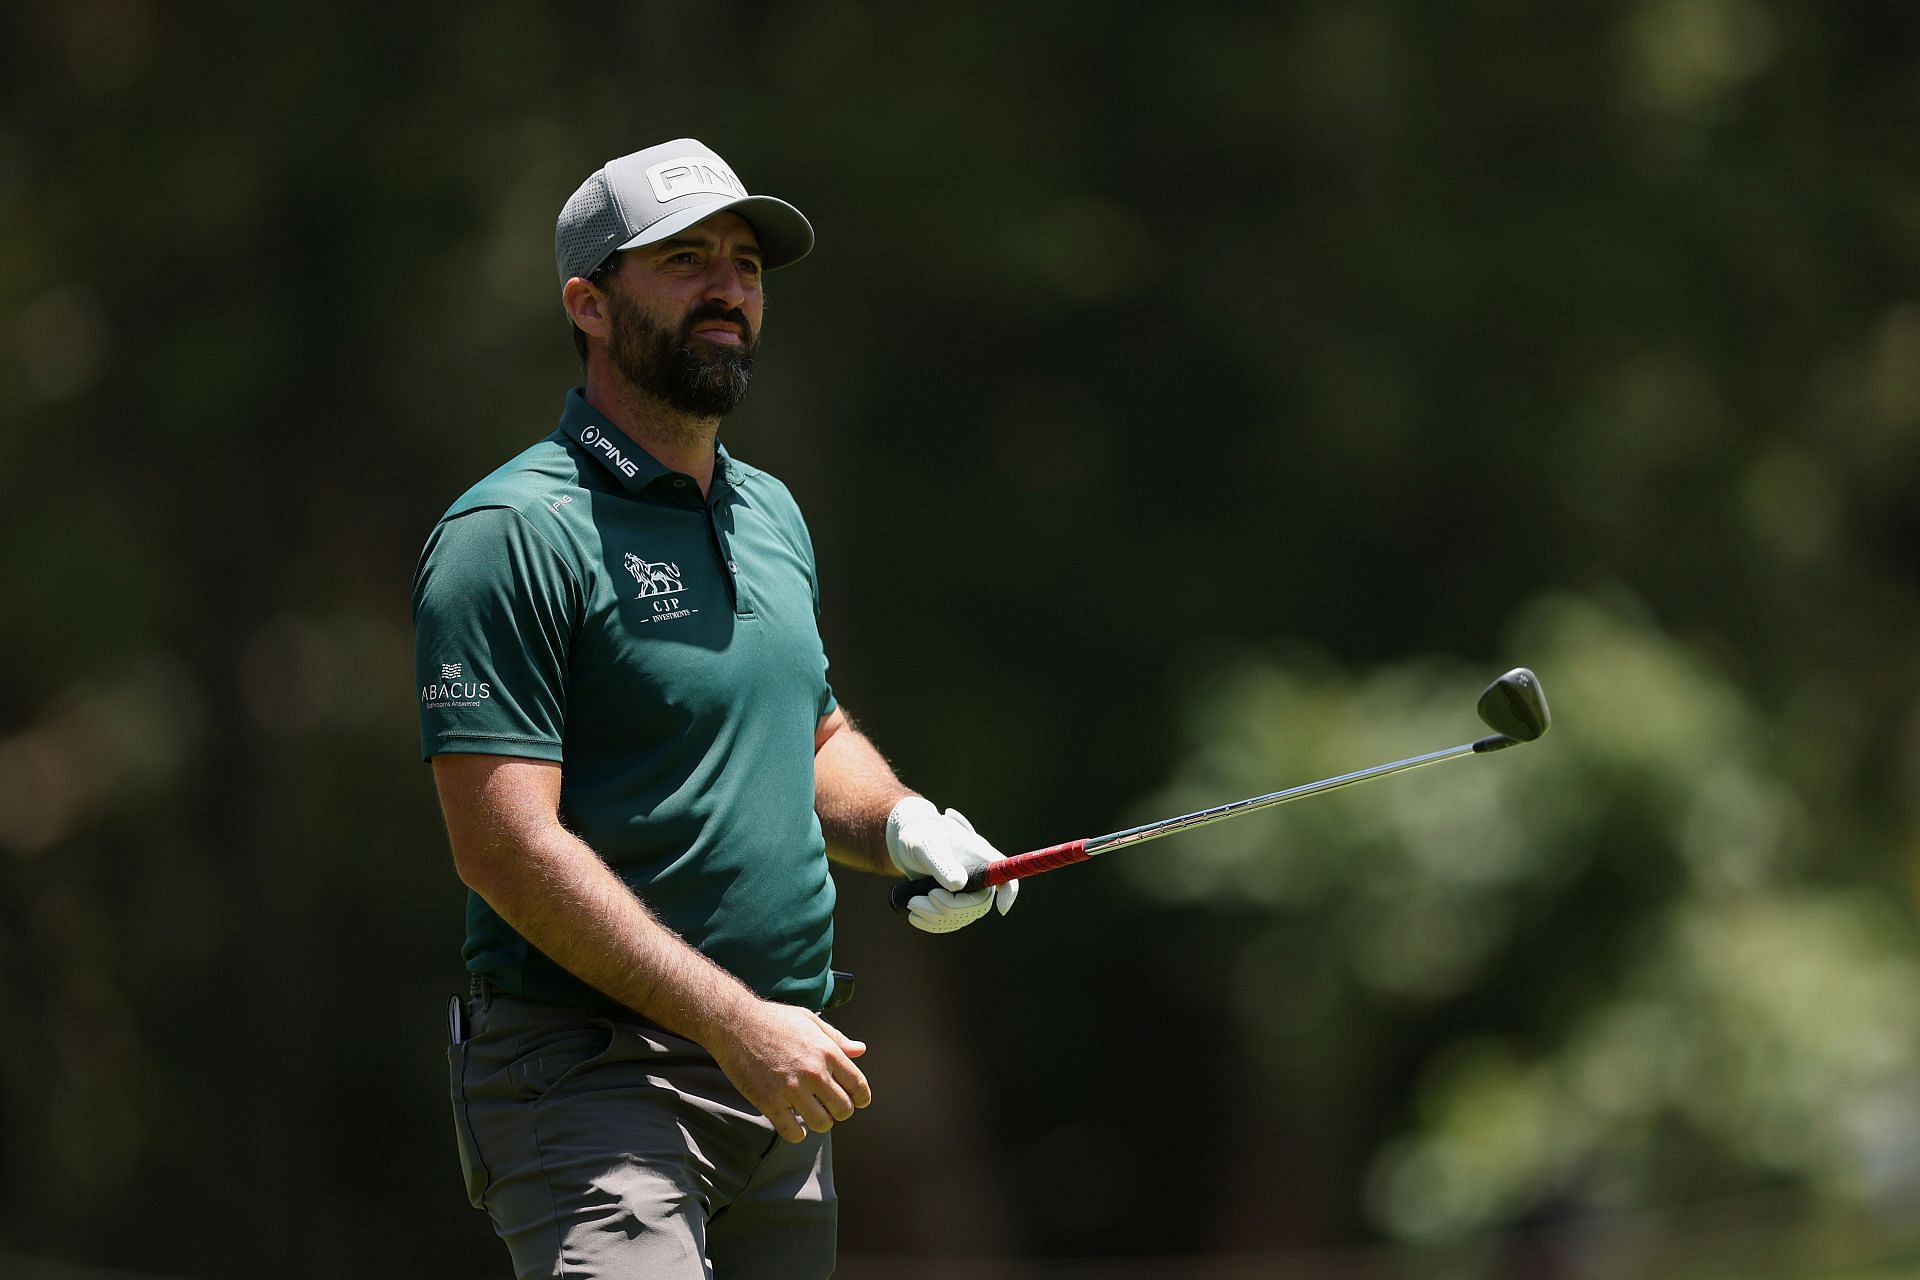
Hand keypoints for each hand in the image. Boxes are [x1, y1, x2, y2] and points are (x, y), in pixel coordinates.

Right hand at [707, 998, 870, 1142]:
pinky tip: (795, 1125)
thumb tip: (861, 1051)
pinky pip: (793, 1132)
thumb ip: (837, 1039)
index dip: (861, 1098)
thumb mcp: (810, 1021)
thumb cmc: (774, 1020)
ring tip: (812, 1114)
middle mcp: (813, 1072)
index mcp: (826, 1051)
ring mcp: (790, 1089)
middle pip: (843, 1109)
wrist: (734, 1023)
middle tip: (831, 1107)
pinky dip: (798, 1134)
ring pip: (821, 1124)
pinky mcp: (768, 1102)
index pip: (858, 1086)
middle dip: (840, 1111)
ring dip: (820, 1122)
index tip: (857, 1101)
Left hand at [885, 796, 1020, 932]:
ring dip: (934, 916)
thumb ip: (941, 863)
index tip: (1001, 909)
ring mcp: (967, 893)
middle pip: (979, 905)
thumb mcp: (927, 845)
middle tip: (920, 899)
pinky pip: (949, 923)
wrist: (906, 842)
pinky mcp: (954, 904)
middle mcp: (980, 878)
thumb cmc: (920, 835)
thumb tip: (958, 885)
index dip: (1009, 893)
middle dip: (948, 908)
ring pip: (961, 918)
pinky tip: (913, 915)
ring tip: (911, 903)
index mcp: (982, 858)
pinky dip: (931, 923)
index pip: (1006, 877)